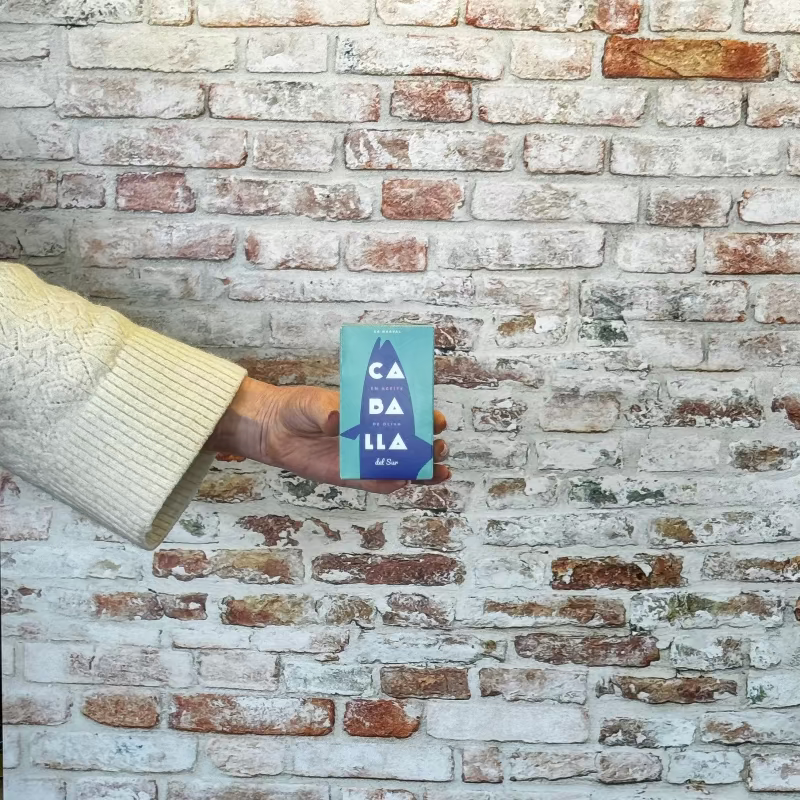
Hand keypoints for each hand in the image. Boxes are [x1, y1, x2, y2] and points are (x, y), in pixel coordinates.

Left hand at [207, 378, 449, 493]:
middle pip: (410, 442)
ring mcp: (363, 457)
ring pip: (400, 465)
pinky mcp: (351, 475)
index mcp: (370, 411)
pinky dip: (393, 483)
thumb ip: (328, 410)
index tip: (436, 420)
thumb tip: (339, 420)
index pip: (406, 414)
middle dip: (429, 446)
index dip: (424, 417)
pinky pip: (376, 482)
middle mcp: (372, 435)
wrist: (273, 430)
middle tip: (438, 447)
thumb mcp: (313, 402)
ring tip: (438, 472)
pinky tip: (406, 481)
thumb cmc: (297, 408)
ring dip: (420, 469)